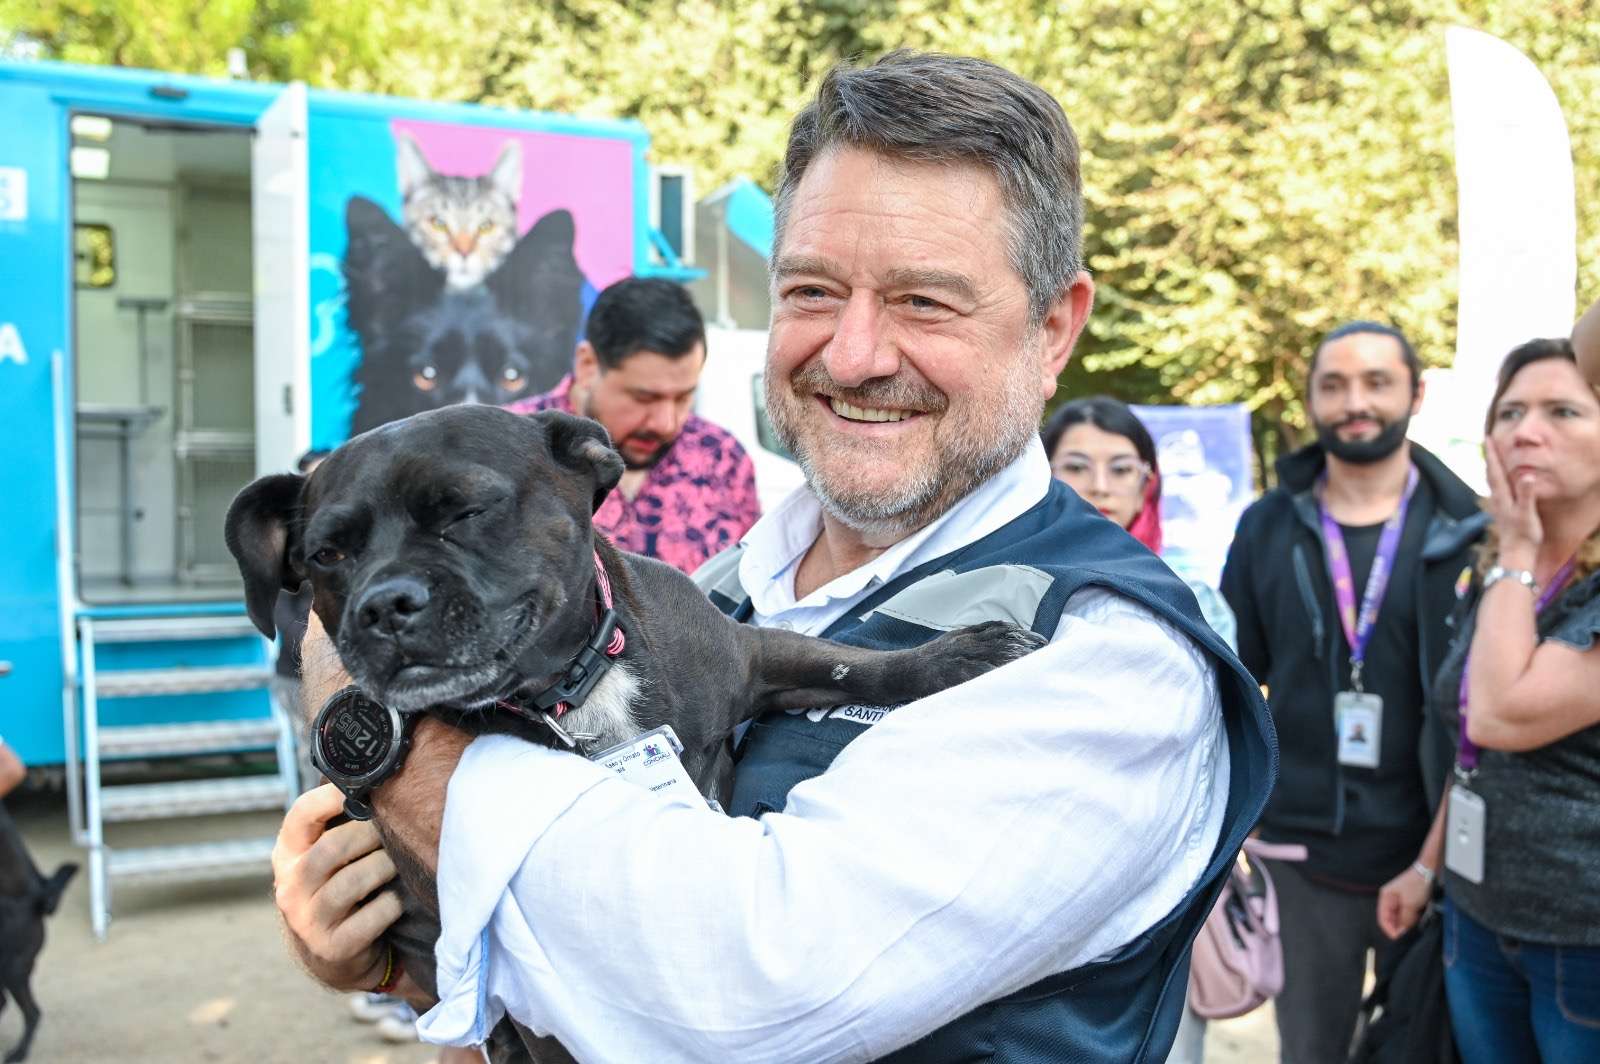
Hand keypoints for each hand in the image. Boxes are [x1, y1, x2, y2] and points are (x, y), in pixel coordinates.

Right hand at [272, 783, 404, 989]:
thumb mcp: (327, 856)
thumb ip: (339, 823)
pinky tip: (397, 900)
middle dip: (369, 836)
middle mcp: (289, 886)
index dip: (331, 797)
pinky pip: (370, 918)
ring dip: (383, 868)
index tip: (363, 788)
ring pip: (351, 883)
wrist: (332, 953)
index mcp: (287, 854)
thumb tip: (377, 778)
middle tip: (395, 830)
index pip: (300, 816)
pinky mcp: (332, 947)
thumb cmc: (338, 886)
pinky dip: (390, 905)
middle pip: (331, 849)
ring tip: (397, 862)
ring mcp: (307, 920)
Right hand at [1377, 864, 1431, 939]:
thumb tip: (1402, 933)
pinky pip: (1409, 916)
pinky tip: (1419, 923)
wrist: (1431, 871)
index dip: (1390, 931)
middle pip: (1392, 920)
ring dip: (1408, 925)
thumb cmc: (1417, 883)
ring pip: (1401, 919)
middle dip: (1400, 929)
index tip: (1399, 939)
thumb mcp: (1410, 904)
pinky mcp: (1411, 903)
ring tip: (1415, 929)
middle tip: (1409, 936)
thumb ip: (1405, 920)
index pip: (1383, 919)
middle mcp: (1392, 900)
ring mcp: (1402, 902)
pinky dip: (1414, 921)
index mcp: (1386, 897)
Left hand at [1484, 441, 1541, 563]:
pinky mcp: (1503, 512)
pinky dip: (1497, 480)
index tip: (1487, 438)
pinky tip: (1499, 482)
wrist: (1517, 555)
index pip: (1495, 470)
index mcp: (1503, 496)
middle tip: (1487, 441)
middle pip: (1491, 473)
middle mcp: (1498, 499)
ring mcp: (1499, 505)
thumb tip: (1526, 476)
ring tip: (1490, 456)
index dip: (1492, 453)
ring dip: (1491, 467)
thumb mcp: (1528, 513)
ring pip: (1492, 481)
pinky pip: (1498, 490)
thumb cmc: (1524, 535)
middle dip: (1489, 456)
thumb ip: (1527, 494)